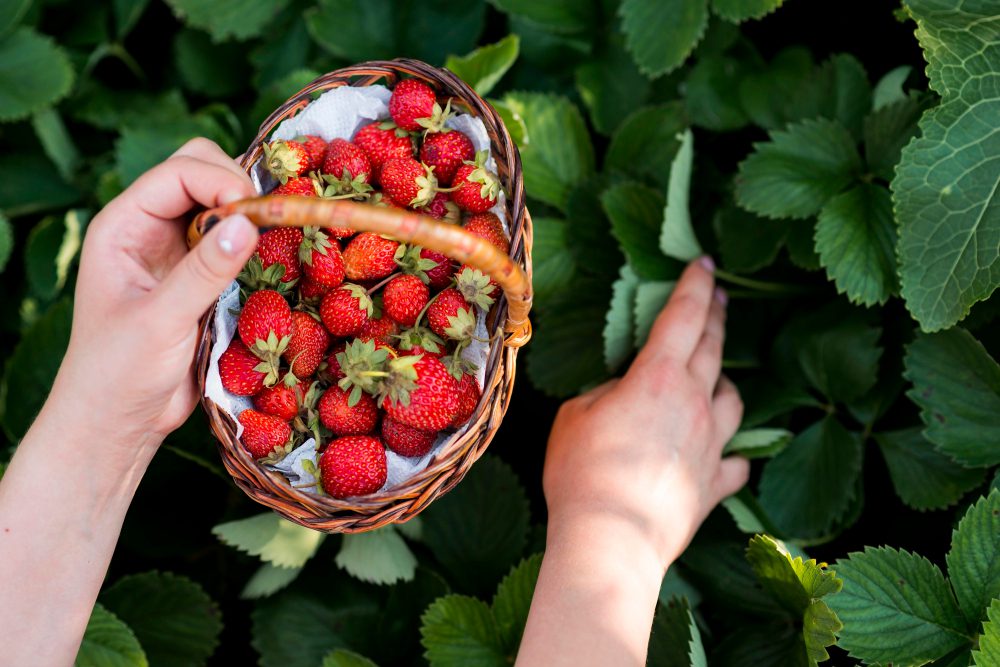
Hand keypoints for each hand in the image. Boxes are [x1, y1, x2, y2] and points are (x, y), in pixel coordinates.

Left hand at [52, 138, 257, 461]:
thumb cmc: (120, 372)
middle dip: (239, 188)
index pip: (179, 172)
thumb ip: (204, 272)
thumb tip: (249, 223)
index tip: (257, 214)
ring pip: (223, 204)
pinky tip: (273, 262)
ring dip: (251, 216)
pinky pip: (234, 241)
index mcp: (123, 225)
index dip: (222, 181)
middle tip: (268, 225)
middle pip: (201, 172)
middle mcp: (149, 228)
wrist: (119, 420)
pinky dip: (257, 243)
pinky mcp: (200, 276)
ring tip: (275, 242)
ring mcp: (177, 251)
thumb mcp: (161, 321)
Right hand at [542, 257, 747, 570]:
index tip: (704, 262)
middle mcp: (694, 403)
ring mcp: (711, 445)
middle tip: (719, 296)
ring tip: (715, 378)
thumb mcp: (575, 417)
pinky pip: (734, 461)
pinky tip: (723, 453)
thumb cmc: (583, 473)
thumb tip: (623, 396)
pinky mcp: (714, 485)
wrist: (611, 540)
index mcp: (658, 378)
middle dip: (716, 316)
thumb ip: (605, 395)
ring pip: (733, 400)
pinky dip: (730, 452)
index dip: (695, 285)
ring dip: (724, 382)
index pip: (684, 317)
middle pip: (714, 349)